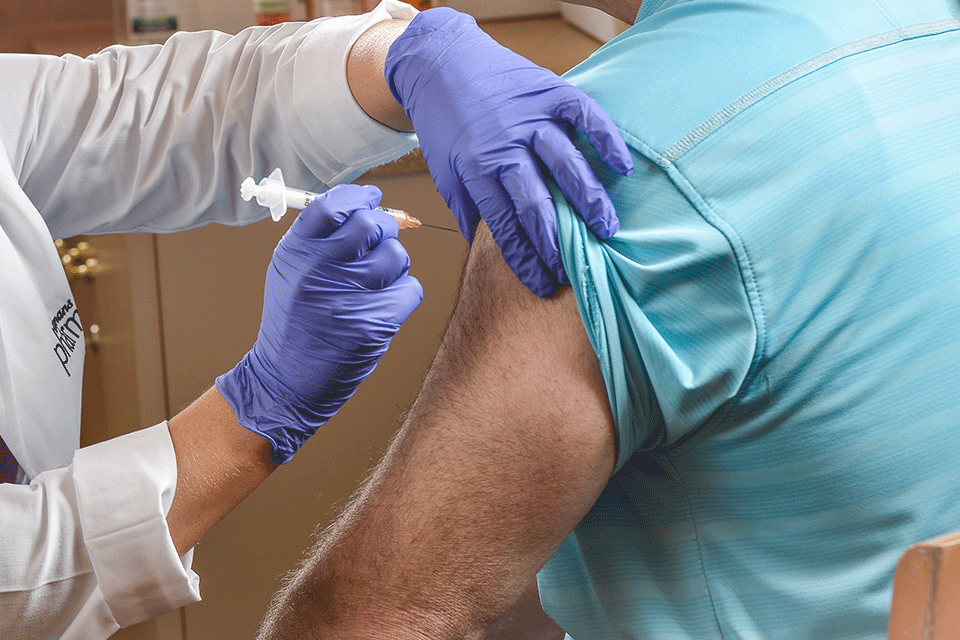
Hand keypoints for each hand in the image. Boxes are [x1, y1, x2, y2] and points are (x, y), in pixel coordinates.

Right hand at [216, 184, 422, 463]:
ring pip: (396, 256)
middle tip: (379, 242)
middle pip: (370, 224)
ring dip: (395, 264)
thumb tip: (368, 206)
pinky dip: (403, 295)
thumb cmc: (295, 321)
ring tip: (377, 281)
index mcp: (295, 253)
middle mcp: (318, 270)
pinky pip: (410, 289)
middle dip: (383, 228)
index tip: (371, 197)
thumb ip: (322, 239)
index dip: (358, 196)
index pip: (332, 205)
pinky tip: (383, 306)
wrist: (286, 379)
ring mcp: (347, 297)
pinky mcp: (373, 324)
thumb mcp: (291, 272)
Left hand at [385, 7, 633, 296]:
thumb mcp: (444, 168)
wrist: (441, 59)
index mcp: (475, 166)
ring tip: (606, 228)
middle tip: (575, 267)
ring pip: (566, 162)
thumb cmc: (443, 120)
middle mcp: (504, 142)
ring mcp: (530, 115)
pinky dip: (606, 140)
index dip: (525, 257)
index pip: (505, 223)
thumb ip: (467, 207)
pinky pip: (585, 116)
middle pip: (537, 200)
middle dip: (557, 240)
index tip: (543, 283)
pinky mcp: (550, 89)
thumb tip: (483, 248)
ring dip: (588, 199)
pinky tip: (621, 167)